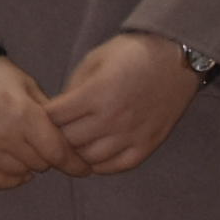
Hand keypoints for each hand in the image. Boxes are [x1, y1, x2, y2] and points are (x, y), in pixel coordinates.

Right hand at [0, 54, 67, 191]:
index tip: (84, 169)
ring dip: (30, 165)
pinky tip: (17, 170)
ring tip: (28, 151)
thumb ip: (50, 112)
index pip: (59, 152)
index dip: (75, 164)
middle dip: (51, 157)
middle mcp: (5, 137)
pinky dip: (10, 179)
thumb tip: (70, 137)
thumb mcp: (28, 85)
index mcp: (25, 116)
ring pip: (21, 173)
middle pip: (42, 164)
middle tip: (48, 146)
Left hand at [46, 32, 204, 176]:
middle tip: (53, 132)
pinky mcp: (148, 144)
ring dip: (76, 153)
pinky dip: (100, 164)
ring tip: (72, 143)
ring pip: (89, 158)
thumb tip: (58, 113)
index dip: (43, 116)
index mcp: (96, 94)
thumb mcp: (94, 59)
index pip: (54, 118)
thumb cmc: (132, 53)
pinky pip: (117, 166)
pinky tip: (94, 154)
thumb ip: (73, 87)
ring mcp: (132, 134)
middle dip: (55, 136)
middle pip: (68, 141)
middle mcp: (113, 118)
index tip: (43, 114)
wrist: (176, 57)